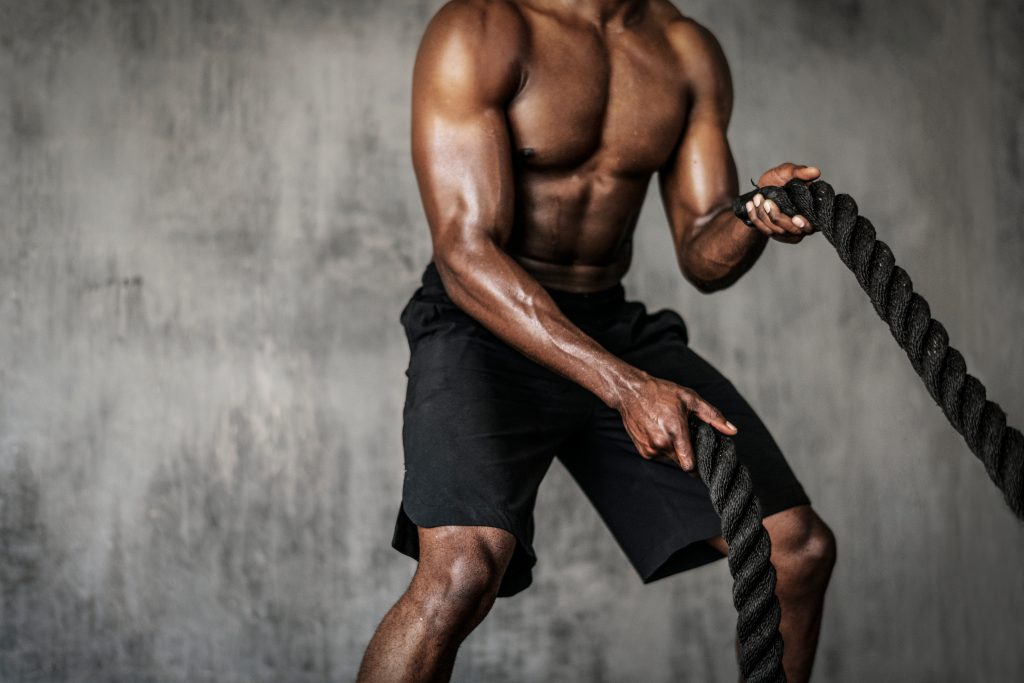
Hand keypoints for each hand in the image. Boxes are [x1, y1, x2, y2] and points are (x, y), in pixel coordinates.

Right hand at [614, 372, 737, 474]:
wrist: (630, 392)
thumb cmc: (661, 392)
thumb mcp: (690, 398)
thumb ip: (713, 416)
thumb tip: (732, 431)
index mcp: (675, 432)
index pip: (690, 465)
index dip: (699, 467)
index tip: (705, 462)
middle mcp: (661, 444)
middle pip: (682, 463)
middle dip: (688, 454)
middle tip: (687, 437)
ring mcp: (650, 448)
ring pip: (671, 459)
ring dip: (675, 450)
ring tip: (670, 430)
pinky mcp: (642, 451)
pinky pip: (659, 455)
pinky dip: (663, 448)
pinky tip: (660, 432)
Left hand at [745, 162, 820, 242]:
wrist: (762, 189)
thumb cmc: (779, 180)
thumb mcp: (788, 172)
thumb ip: (801, 172)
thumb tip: (816, 171)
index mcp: (810, 212)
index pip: (811, 226)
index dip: (804, 225)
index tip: (796, 218)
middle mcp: (800, 226)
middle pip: (791, 230)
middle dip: (777, 217)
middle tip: (768, 202)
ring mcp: (785, 231)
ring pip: (774, 230)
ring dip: (763, 214)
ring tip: (757, 197)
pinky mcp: (771, 232)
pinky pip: (762, 229)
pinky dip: (755, 216)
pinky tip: (751, 204)